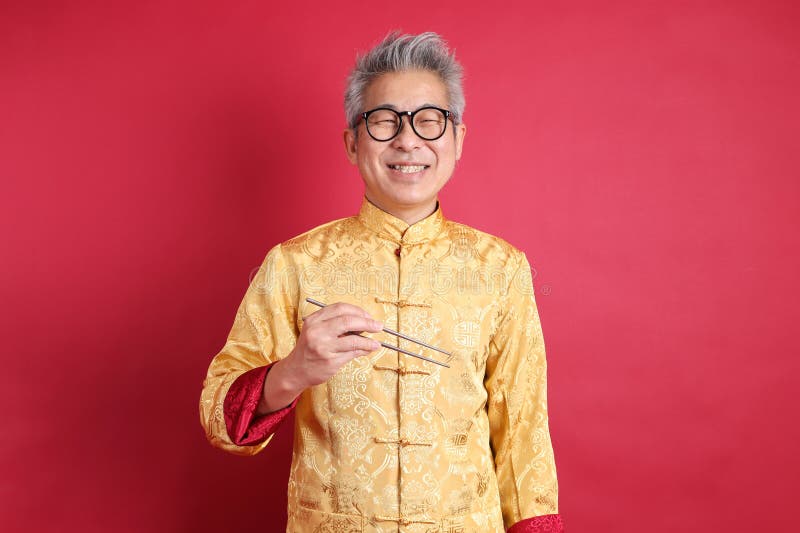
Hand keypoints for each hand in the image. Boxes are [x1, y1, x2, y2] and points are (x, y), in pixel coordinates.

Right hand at [257, 302, 382, 413]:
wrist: (296, 371)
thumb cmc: (310, 348)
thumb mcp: (317, 330)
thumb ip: (336, 324)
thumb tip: (364, 322)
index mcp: (314, 320)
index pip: (340, 308)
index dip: (358, 310)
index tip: (368, 315)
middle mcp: (317, 331)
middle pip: (348, 321)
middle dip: (367, 322)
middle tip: (378, 326)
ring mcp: (323, 347)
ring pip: (353, 340)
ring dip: (369, 341)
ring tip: (377, 343)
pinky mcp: (330, 361)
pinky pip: (352, 353)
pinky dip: (364, 350)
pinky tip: (368, 349)